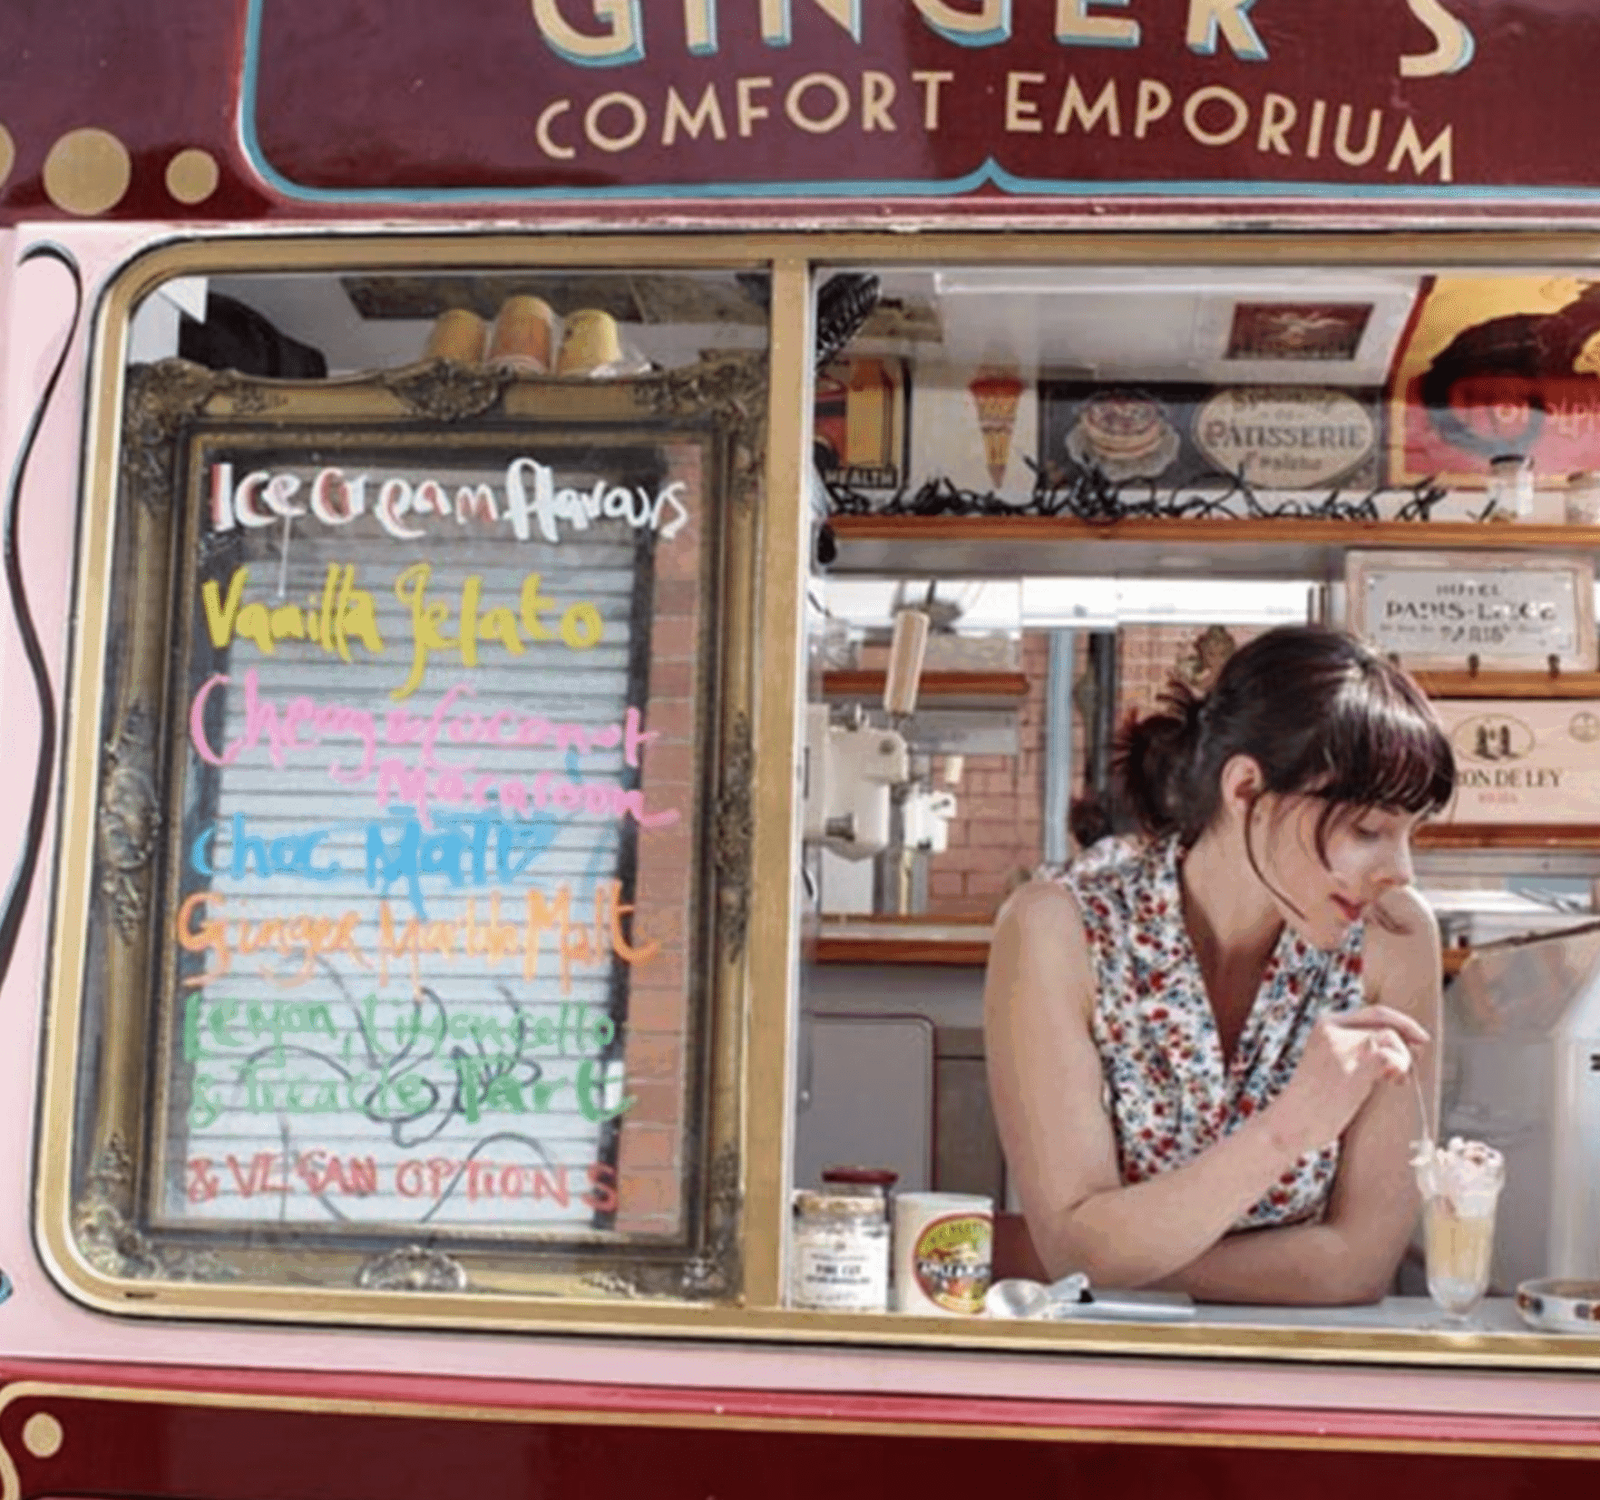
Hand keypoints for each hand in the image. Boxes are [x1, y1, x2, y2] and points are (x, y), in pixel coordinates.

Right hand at [1269, 1005, 1428, 1157]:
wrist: (1291, 1121)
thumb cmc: (1313, 1100)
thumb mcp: (1330, 1061)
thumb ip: (1356, 1048)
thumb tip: (1399, 1045)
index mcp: (1325, 1024)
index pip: (1372, 1013)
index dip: (1400, 1022)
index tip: (1419, 1037)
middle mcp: (1332, 1029)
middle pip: (1384, 1022)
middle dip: (1406, 1036)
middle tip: (1417, 1053)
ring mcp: (1341, 1047)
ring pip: (1390, 1037)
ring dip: (1402, 1058)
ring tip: (1394, 1081)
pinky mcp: (1352, 1068)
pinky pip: (1389, 1056)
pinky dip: (1400, 1065)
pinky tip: (1394, 1081)